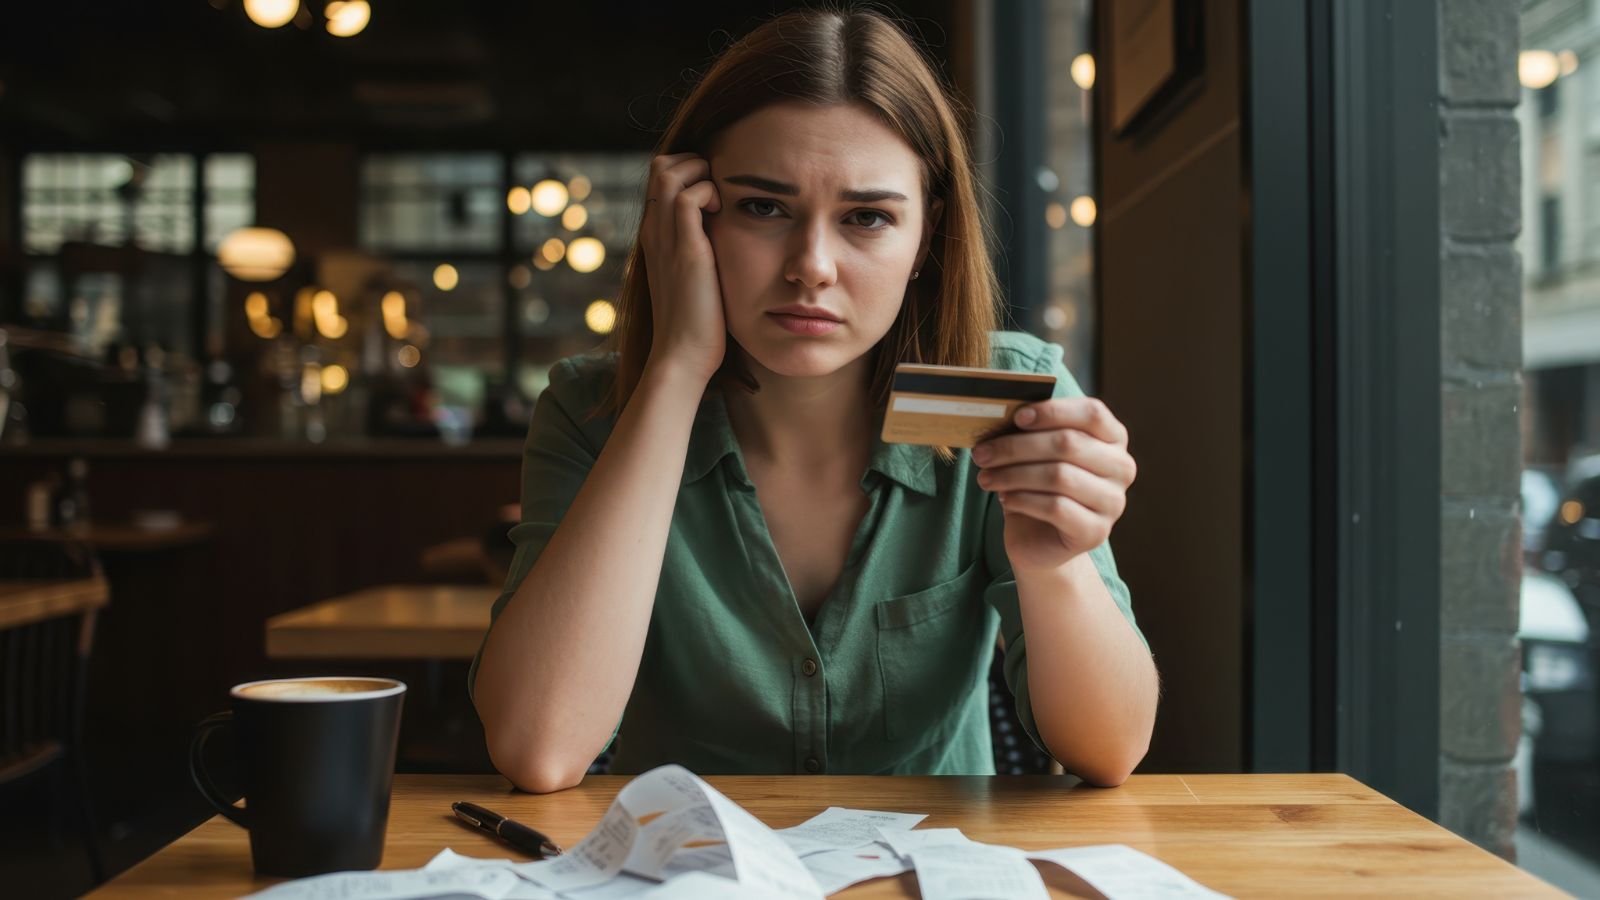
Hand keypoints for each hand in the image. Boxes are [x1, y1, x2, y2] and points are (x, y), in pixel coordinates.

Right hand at [639, 153, 725, 385]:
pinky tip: (723, 213)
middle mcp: (654, 230)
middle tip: (720, 188)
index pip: (660, 177)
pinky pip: (689, 196)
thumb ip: (702, 249)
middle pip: (660, 165)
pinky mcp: (685, 250)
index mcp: (656, 236)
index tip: (715, 191)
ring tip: (720, 199)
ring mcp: (665, 238)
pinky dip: (709, 191)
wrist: (683, 355)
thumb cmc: (697, 322)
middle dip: (694, 162)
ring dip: (700, 172)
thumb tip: (725, 232)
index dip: (688, 171)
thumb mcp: (696, 276)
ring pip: (669, 171)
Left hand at [972, 398, 1136, 573]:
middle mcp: (1121, 468)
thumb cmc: (1037, 487)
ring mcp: (1112, 502)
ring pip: (1059, 476)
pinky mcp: (1096, 531)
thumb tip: (999, 415)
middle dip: (1016, 447)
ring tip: (985, 478)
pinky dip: (1023, 500)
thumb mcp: (1035, 453)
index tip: (1017, 417)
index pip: (1092, 413)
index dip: (1053, 411)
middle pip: (1069, 444)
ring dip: (1013, 475)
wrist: (1039, 540)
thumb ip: (1029, 432)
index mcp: (1113, 439)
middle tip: (982, 454)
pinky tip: (1004, 500)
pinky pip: (1056, 507)